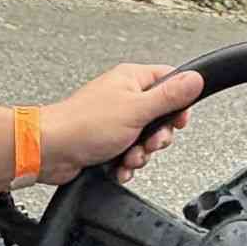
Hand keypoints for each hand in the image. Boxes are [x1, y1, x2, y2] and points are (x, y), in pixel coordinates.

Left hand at [40, 64, 203, 183]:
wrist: (50, 151)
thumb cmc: (84, 125)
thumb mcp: (137, 110)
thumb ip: (169, 97)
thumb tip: (196, 79)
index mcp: (132, 79)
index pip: (170, 82)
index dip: (179, 104)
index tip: (176, 120)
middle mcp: (123, 96)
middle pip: (160, 116)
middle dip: (157, 137)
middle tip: (147, 142)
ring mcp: (114, 119)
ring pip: (145, 139)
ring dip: (140, 154)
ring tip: (127, 157)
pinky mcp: (105, 141)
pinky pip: (128, 153)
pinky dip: (126, 164)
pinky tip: (118, 167)